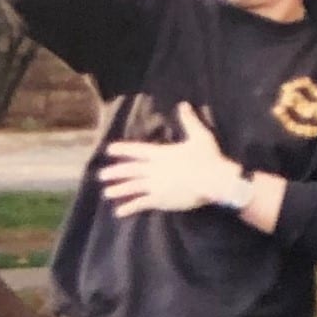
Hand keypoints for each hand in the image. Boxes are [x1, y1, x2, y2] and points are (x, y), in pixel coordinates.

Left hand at [99, 103, 243, 217]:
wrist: (214, 181)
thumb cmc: (209, 158)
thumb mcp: (200, 136)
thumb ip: (189, 121)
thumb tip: (183, 104)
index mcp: (161, 154)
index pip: (137, 150)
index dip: (123, 150)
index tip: (109, 150)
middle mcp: (154, 169)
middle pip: (130, 170)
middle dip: (115, 172)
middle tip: (101, 175)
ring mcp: (156, 186)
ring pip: (132, 187)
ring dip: (119, 190)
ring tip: (107, 193)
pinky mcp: (161, 200)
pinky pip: (141, 204)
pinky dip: (130, 208)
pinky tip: (119, 212)